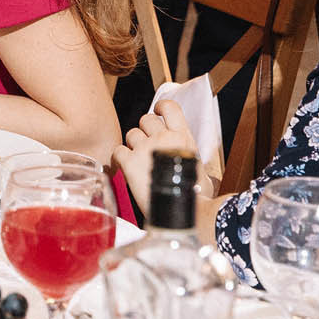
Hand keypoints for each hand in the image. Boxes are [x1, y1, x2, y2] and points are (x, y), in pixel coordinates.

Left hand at [111, 99, 218, 220]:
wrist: (182, 211)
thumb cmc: (196, 196)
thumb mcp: (201, 171)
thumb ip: (191, 159)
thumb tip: (193, 164)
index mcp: (183, 137)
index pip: (170, 107)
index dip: (161, 107)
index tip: (157, 111)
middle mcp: (163, 138)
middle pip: (146, 119)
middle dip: (145, 130)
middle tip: (148, 146)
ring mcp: (145, 148)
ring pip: (131, 134)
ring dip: (133, 145)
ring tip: (139, 161)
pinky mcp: (130, 162)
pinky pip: (118, 151)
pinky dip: (120, 159)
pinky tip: (126, 168)